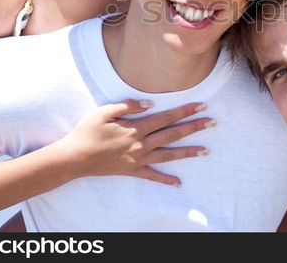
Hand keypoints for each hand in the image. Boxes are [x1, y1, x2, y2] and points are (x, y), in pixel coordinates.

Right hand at [58, 100, 212, 185]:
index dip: (184, 111)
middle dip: (194, 128)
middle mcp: (141, 144)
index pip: (166, 117)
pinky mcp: (132, 171)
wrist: (74, 158)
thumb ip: (128, 105)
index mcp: (137, 128)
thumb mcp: (105, 111)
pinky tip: (179, 183)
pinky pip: (152, 176)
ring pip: (169, 155)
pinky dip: (166, 180)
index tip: (201, 106)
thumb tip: (150, 103)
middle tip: (212, 123)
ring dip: (188, 152)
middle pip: (173, 134)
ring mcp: (138, 159)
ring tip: (206, 151)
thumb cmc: (88, 131)